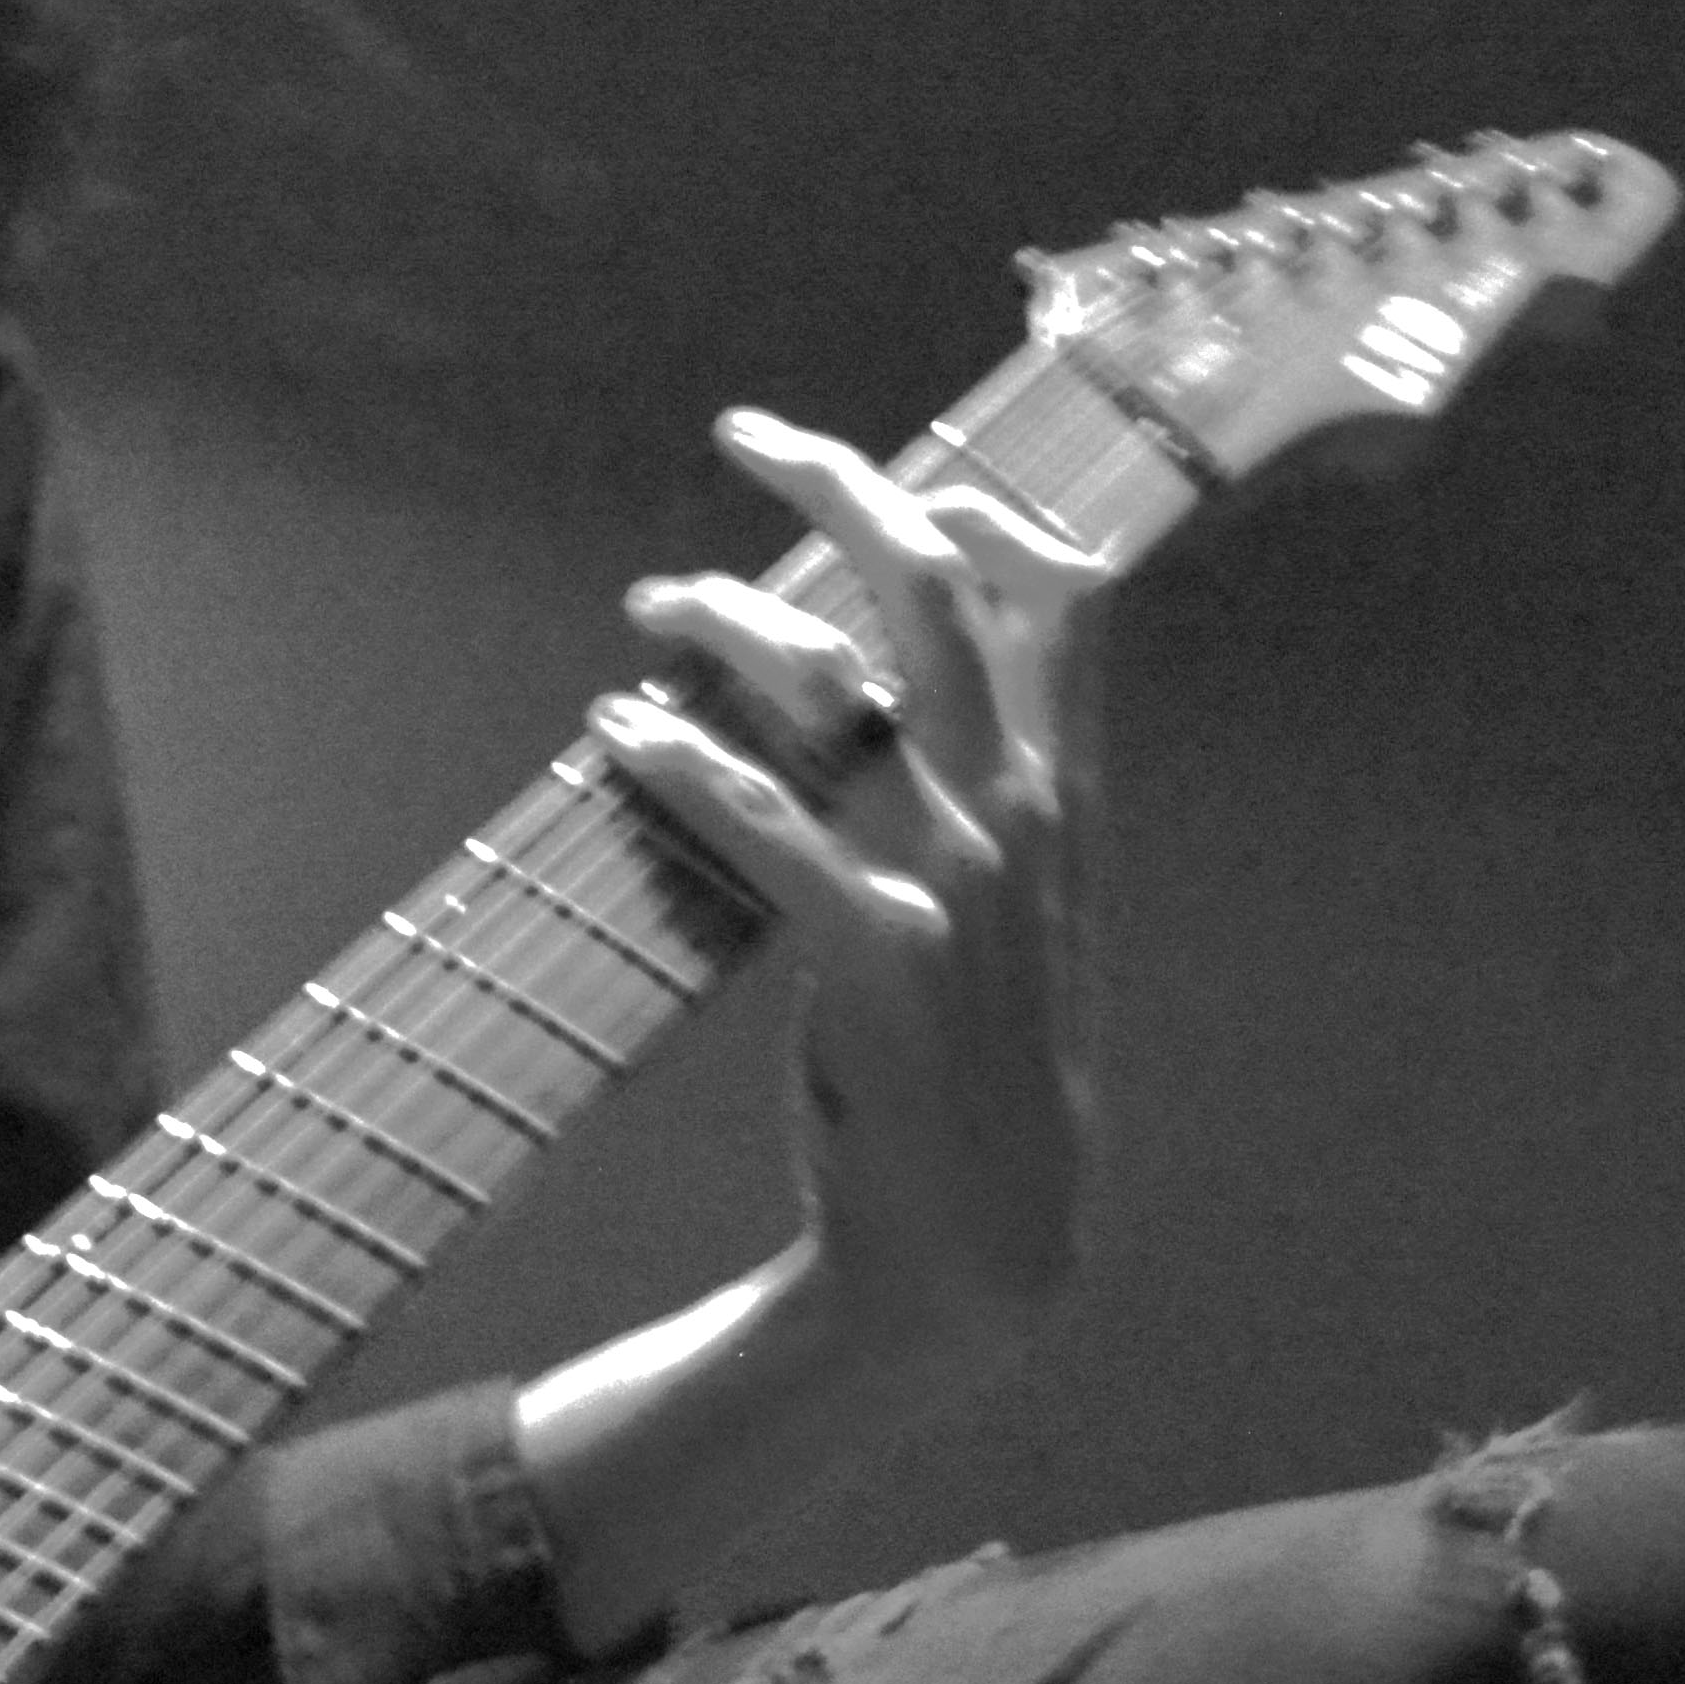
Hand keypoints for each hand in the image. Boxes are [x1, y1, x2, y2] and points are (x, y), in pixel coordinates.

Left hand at [589, 406, 1115, 1355]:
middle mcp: (1023, 817)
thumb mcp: (1022, 913)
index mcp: (1067, 801)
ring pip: (830, 680)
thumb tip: (905, 680)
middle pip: (937, 589)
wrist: (981, 1247)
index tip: (880, 468)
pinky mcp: (876, 953)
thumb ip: (988, 794)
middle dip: (838, 483)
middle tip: (745, 436)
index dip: (972, 504)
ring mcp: (956, 881)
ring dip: (719, 615)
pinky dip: (673, 754)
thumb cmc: (978, 1064)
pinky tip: (616, 727)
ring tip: (647, 607)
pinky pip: (757, 815)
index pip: (1058, 599)